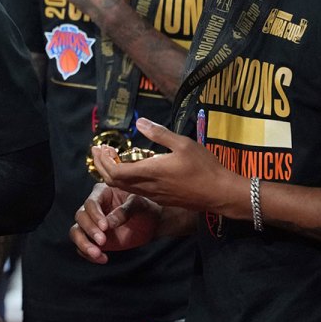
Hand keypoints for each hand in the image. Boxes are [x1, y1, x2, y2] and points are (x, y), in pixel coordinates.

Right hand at [70, 183, 160, 263]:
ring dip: (83, 244)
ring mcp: (91, 224)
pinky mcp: (93, 239)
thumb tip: (109, 223)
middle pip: (80, 217)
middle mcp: (93, 208)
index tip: (105, 227)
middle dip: (89, 230)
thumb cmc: (146, 208)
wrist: (152, 223)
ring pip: (76, 232)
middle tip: (102, 241)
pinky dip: (88, 254)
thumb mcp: (140, 205)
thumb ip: (125, 211)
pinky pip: (82, 247)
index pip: (91, 203)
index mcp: (102, 193)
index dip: (95, 215)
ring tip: (97, 254)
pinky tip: (102, 258)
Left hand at [89, 118, 245, 215]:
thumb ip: (159, 133)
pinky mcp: (161, 199)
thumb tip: (140, 122)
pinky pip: (135, 191)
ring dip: (113, 173)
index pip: (116, 172)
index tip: (100, 147)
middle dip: (102, 166)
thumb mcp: (183, 144)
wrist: (220, 193)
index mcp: (151, 172)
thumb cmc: (204, 167)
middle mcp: (148, 187)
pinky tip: (132, 168)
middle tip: (100, 151)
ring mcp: (154, 195)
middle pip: (114, 182)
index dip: (103, 161)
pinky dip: (125, 180)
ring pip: (124, 188)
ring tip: (112, 157)